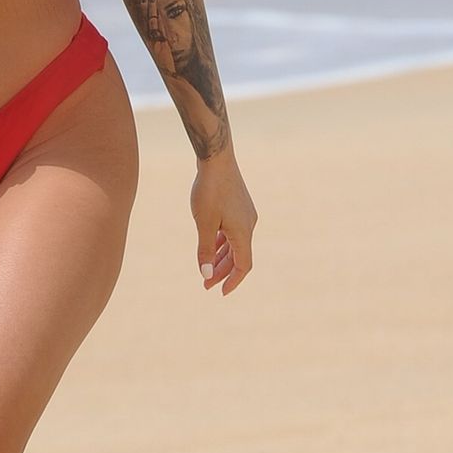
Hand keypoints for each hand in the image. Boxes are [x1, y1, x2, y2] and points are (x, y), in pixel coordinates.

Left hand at [192, 149, 256, 295]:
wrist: (217, 160)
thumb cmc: (209, 191)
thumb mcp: (203, 224)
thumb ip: (205, 250)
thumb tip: (205, 274)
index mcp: (243, 233)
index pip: (243, 266)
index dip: (232, 281)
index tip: (220, 292)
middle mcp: (249, 226)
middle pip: (238, 257)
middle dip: (222, 272)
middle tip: (205, 283)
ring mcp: (245, 215)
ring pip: (235, 244)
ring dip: (221, 258)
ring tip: (206, 268)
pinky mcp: (239, 207)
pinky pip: (233, 232)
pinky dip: (223, 242)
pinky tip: (210, 245)